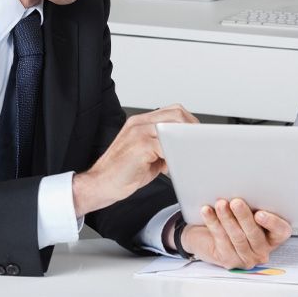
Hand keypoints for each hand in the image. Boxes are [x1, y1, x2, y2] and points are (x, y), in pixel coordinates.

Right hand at [72, 104, 197, 216]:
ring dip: (184, 142)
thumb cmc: (123, 172)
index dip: (188, 123)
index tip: (197, 137)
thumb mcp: (148, 155)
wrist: (100, 185)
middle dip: (191, 130)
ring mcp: (139, 132)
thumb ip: (165, 147)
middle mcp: (139, 123)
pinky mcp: (140, 145)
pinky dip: (175, 156)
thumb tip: (186, 149)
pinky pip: (166, 146)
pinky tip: (173, 166)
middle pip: (177, 114)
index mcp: (140, 122)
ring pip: (173, 127)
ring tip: (187, 155)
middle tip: (197, 146)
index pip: (173, 111)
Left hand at [181, 199, 291, 268]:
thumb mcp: (249, 211)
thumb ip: (253, 205)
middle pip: (255, 234)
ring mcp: (246, 258)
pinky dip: (213, 222)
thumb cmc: (235, 219)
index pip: (280, 231)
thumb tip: (249, 191)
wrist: (209, 235)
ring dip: (227, 218)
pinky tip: (207, 211)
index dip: (272, 223)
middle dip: (244, 217)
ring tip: (221, 204)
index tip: (260, 213)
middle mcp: (262, 250)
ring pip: (237, 237)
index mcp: (274, 236)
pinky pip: (221, 239)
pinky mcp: (228, 260)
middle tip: (236, 202)